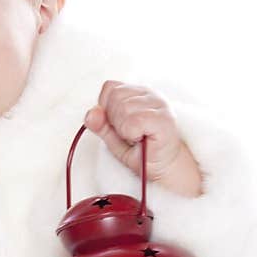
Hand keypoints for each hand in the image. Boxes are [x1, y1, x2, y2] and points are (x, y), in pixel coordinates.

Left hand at [83, 82, 201, 194]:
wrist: (165, 169)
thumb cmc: (143, 152)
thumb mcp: (113, 138)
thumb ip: (100, 125)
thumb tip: (91, 113)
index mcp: (138, 93)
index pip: (109, 88)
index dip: (106, 109)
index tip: (119, 126)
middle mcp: (150, 93)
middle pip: (115, 97)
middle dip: (115, 121)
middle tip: (130, 134)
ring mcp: (159, 103)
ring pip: (123, 108)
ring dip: (124, 130)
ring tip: (138, 137)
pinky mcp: (164, 118)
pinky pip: (133, 121)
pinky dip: (132, 134)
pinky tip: (142, 138)